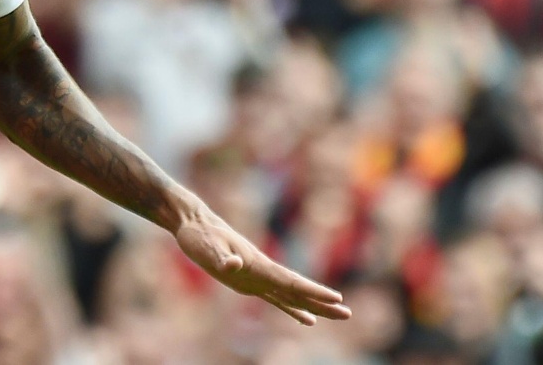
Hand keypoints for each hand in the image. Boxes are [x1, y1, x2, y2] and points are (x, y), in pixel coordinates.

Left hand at [172, 205, 350, 325]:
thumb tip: (234, 264)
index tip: (336, 299)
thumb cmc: (199, 235)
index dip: (313, 292)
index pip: (291, 281)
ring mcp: (258, 277)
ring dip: (314, 306)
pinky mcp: (249, 282)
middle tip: (348, 314)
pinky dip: (293, 309)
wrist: (194, 224)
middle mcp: (262, 271)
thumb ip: (221, 257)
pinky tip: (306, 319)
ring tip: (337, 316)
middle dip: (322, 302)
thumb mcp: (206, 247)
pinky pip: (276, 298)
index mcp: (257, 263)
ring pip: (292, 295)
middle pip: (298, 290)